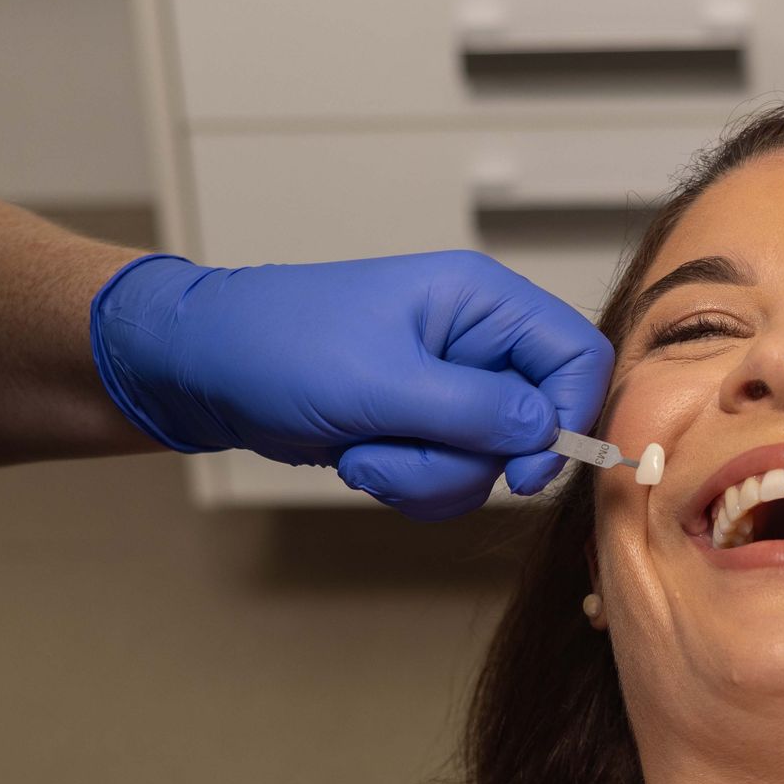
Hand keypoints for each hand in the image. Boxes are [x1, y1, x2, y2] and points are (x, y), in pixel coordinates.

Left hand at [91, 250, 613, 520]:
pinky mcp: (422, 427)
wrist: (206, 369)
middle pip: (536, 422)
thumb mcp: (379, 380)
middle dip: (468, 458)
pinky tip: (358, 457)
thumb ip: (472, 410)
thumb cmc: (279, 347)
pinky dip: (407, 484)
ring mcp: (449, 388)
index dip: (568, 415)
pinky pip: (451, 478)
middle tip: (403, 453)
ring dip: (426, 476)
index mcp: (479, 299)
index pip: (577, 354)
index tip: (526, 468)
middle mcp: (476, 341)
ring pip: (490, 462)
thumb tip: (545, 434)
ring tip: (363, 450)